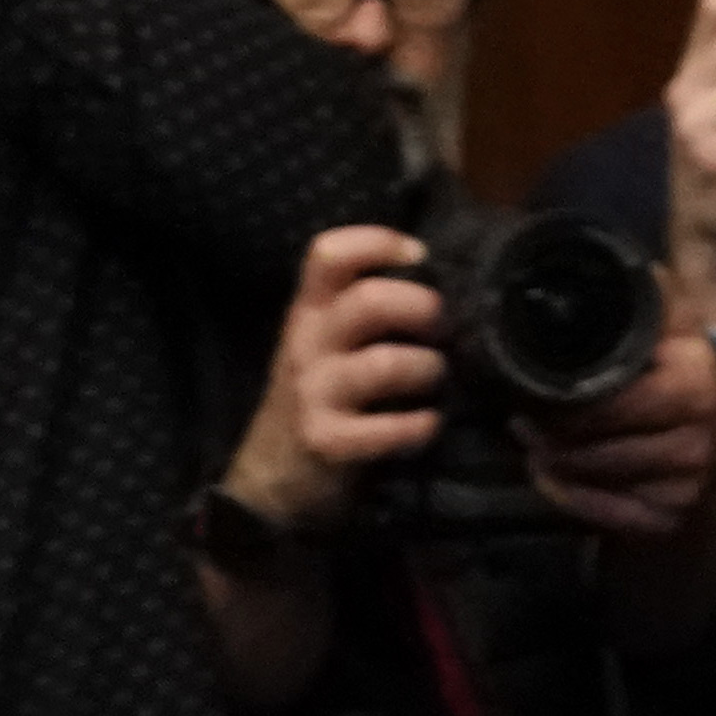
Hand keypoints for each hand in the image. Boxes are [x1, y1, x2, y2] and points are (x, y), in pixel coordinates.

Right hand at [221, 225, 446, 532]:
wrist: (273, 473)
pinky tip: (428, 424)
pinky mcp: (325, 442)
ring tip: (436, 378)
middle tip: (443, 328)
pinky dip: (419, 426)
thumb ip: (364, 304)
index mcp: (310, 308)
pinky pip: (385, 429)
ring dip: (428, 369)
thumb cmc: (319, 391)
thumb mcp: (327, 338)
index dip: (379, 242)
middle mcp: (306, 343)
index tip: (420, 255)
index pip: (330, 253)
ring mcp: (313, 393)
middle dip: (423, 309)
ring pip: (386, 364)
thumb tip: (443, 274)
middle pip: (370, 301)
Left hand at [519, 310, 715, 541]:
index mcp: (696, 379)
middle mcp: (698, 433)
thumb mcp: (679, 331)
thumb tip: (614, 259)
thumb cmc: (686, 381)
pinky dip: (567, 495)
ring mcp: (685, 483)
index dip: (564, 393)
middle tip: (522, 417)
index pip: (612, 395)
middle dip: (549, 430)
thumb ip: (653, 295)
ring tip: (533, 440)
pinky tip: (553, 475)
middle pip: (595, 440)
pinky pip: (599, 511)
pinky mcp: (668, 520)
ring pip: (591, 474)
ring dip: (551, 460)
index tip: (531, 384)